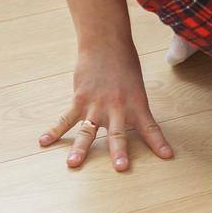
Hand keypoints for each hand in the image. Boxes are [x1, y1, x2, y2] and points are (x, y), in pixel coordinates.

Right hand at [38, 40, 172, 171]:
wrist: (106, 44)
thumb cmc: (125, 65)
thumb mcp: (136, 87)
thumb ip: (131, 108)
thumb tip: (128, 124)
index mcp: (137, 104)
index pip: (151, 127)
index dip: (159, 143)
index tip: (168, 156)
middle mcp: (118, 108)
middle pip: (118, 134)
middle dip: (119, 152)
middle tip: (121, 167)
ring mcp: (96, 105)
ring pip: (88, 131)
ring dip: (80, 149)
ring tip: (73, 164)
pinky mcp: (79, 100)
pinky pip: (65, 119)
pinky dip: (54, 131)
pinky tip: (43, 141)